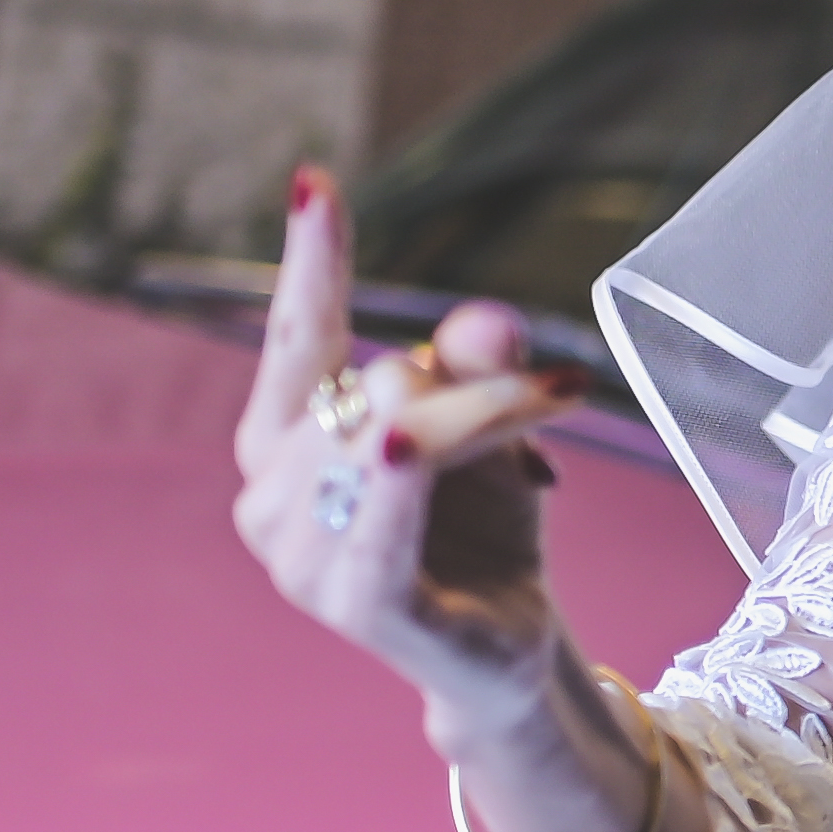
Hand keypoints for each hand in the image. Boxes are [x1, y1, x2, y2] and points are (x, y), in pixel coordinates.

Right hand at [229, 168, 583, 743]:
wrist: (503, 648)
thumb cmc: (475, 525)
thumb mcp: (485, 422)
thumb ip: (478, 365)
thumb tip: (489, 321)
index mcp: (284, 441)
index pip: (296, 339)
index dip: (311, 263)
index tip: (315, 183)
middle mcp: (271, 496)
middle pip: (377, 382)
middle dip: (474, 375)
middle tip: (561, 383)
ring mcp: (302, 559)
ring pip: (397, 437)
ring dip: (487, 418)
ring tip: (553, 411)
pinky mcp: (357, 608)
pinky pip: (380, 531)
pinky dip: (397, 489)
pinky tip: (397, 448)